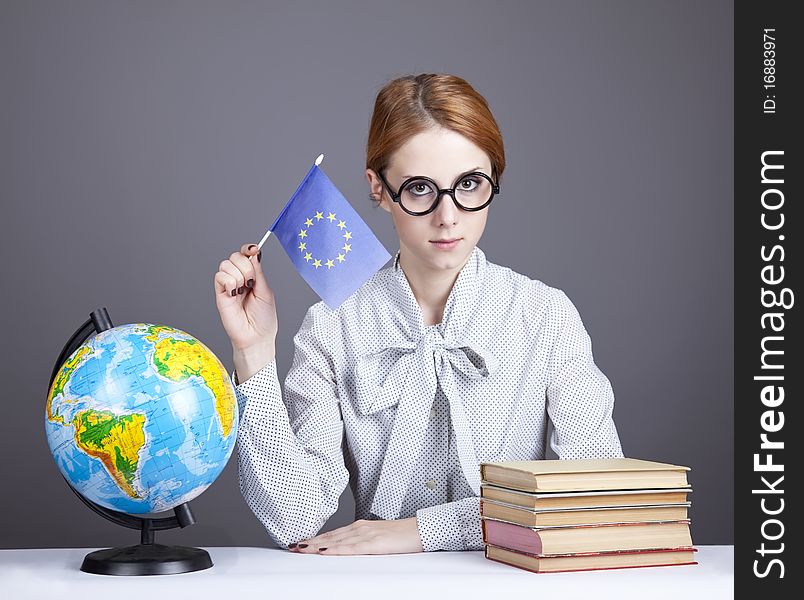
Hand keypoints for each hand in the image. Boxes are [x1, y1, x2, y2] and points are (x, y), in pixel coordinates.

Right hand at [213, 243, 277, 372]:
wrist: (256, 336)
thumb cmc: (264, 318)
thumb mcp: (266, 290)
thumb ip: (258, 272)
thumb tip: (255, 253)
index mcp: (253, 276)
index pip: (246, 254)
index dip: (248, 249)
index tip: (254, 249)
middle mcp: (239, 278)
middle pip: (235, 256)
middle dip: (245, 266)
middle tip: (251, 283)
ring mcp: (229, 285)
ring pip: (226, 264)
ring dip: (238, 276)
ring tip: (243, 290)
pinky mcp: (220, 293)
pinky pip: (220, 276)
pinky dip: (229, 281)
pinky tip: (234, 293)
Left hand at [288, 517, 423, 554]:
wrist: (421, 530)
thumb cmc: (403, 536)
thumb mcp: (378, 539)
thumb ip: (363, 543)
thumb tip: (348, 551)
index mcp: (361, 527)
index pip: (333, 534)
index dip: (315, 539)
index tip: (300, 543)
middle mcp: (360, 528)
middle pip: (330, 537)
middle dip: (310, 542)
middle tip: (292, 547)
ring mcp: (366, 534)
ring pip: (336, 541)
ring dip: (317, 545)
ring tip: (301, 549)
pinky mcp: (374, 543)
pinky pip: (351, 548)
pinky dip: (336, 549)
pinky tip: (325, 551)